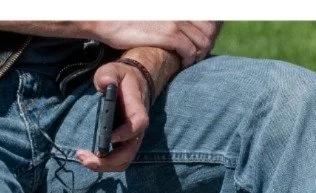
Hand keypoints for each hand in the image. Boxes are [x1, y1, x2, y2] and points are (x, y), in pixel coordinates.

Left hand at [75, 59, 157, 171]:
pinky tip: (87, 158)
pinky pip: (118, 160)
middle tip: (85, 159)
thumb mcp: (114, 70)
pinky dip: (104, 164)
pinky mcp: (124, 144)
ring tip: (82, 159)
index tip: (107, 137)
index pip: (138, 124)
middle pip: (129, 152)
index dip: (125, 133)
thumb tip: (104, 83)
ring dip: (104, 166)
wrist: (135, 84)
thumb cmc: (122, 78)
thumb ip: (109, 75)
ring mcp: (132, 139)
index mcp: (137, 109)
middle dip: (108, 161)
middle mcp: (137, 129)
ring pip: (124, 161)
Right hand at [81, 21, 219, 66]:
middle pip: (206, 30)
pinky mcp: (170, 34)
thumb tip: (173, 29)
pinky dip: (189, 59)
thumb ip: (165, 19)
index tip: (199, 44)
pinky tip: (181, 63)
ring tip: (189, 61)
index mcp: (177, 6)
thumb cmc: (124, 17)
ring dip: (198, 54)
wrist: (108, 18)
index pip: (204, 19)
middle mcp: (180, 11)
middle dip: (204, 45)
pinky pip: (190, 50)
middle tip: (196, 55)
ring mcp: (176, 21)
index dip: (205, 34)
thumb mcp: (151, 14)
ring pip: (202, 41)